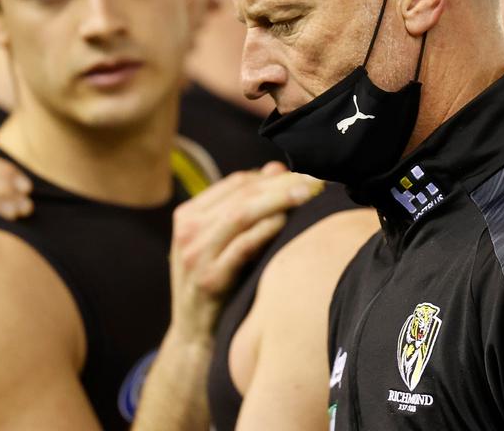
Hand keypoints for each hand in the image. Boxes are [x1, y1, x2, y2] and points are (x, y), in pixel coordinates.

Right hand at [166, 162, 320, 344]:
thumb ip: (245, 205)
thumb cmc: (216, 281)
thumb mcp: (222, 241)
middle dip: (282, 184)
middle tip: (315, 180)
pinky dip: (265, 230)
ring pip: (242, 214)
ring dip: (279, 200)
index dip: (272, 176)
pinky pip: (242, 246)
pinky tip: (286, 222)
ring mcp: (196, 255)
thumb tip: (276, 168)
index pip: (236, 182)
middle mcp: (188, 230)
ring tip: (308, 193)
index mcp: (188, 215)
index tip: (304, 173)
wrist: (193, 334)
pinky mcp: (210, 279)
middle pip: (242, 194)